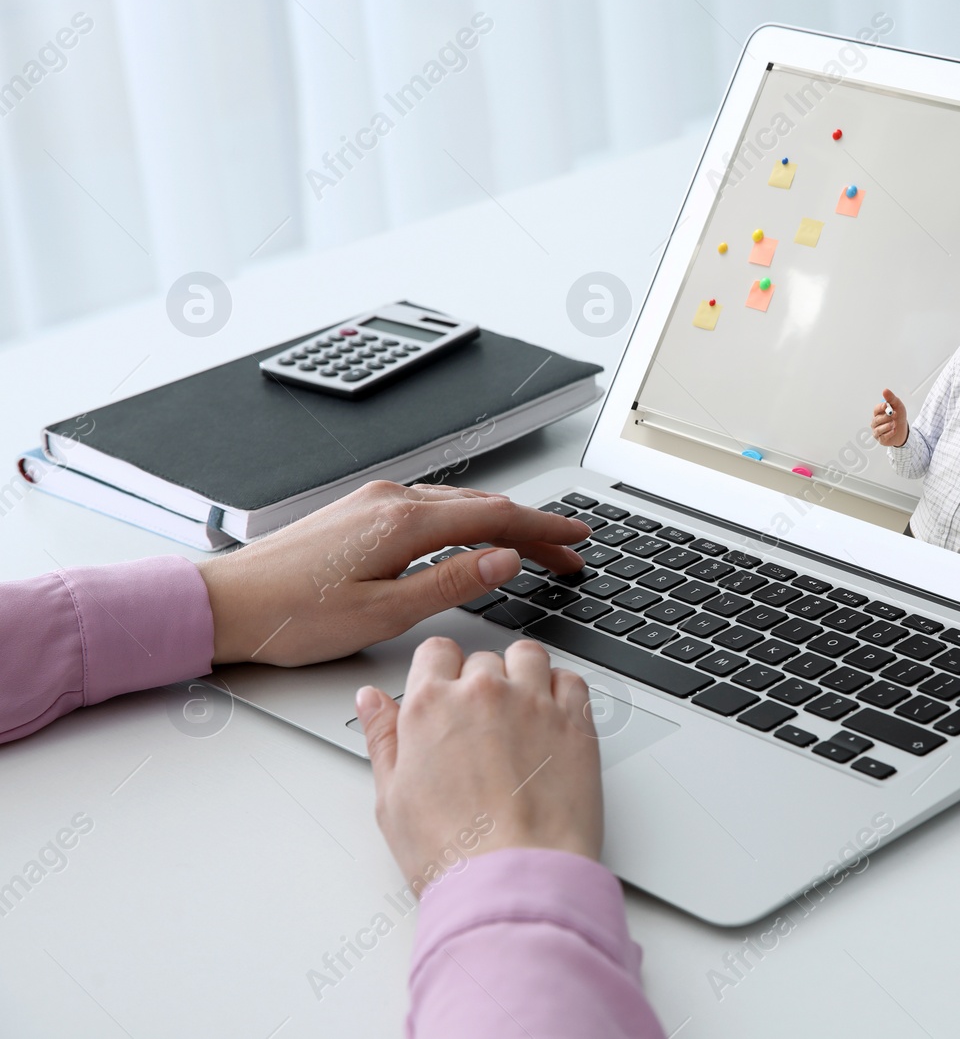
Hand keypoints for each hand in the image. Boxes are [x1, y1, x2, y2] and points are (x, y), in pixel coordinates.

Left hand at [196, 481, 589, 665]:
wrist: (224, 603)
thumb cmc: (292, 616)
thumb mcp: (382, 613)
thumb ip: (449, 583)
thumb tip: (502, 560)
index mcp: (401, 522)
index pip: (495, 516)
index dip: (544, 527)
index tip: (578, 537)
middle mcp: (389, 500)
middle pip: (482, 506)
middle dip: (532, 527)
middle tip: (568, 553)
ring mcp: (372, 502)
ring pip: (457, 505)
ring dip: (500, 524)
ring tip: (532, 549)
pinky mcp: (359, 513)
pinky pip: (431, 508)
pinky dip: (467, 521)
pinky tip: (473, 539)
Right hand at [356, 637, 602, 888]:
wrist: (513, 881)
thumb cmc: (452, 853)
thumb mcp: (392, 800)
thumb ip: (383, 738)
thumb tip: (371, 700)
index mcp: (431, 706)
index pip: (436, 652)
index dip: (440, 673)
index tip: (446, 694)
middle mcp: (483, 693)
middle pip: (482, 659)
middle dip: (480, 683)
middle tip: (481, 728)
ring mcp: (533, 703)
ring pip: (529, 656)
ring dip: (522, 675)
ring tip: (519, 716)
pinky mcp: (576, 722)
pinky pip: (572, 680)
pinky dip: (562, 691)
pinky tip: (552, 721)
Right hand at [872, 388, 908, 447]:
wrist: (904, 430)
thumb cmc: (899, 417)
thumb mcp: (898, 406)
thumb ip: (891, 398)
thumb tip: (885, 390)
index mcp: (878, 413)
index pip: (876, 409)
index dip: (881, 407)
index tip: (887, 406)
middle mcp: (875, 422)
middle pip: (877, 419)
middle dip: (886, 417)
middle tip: (895, 415)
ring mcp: (877, 431)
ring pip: (878, 429)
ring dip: (888, 426)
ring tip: (894, 424)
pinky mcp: (881, 440)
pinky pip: (883, 437)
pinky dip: (889, 433)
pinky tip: (894, 430)